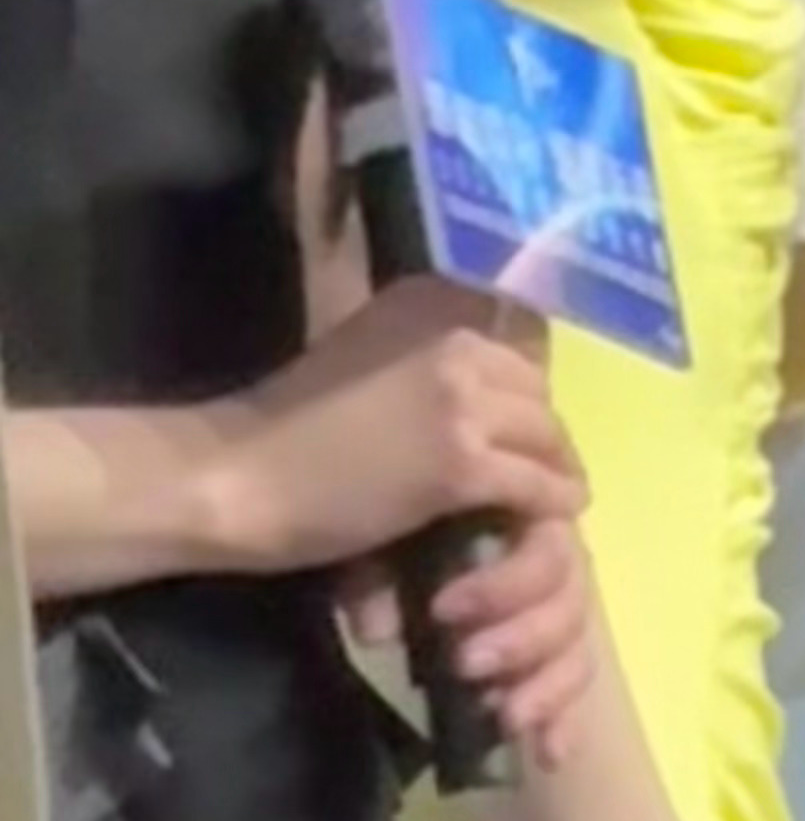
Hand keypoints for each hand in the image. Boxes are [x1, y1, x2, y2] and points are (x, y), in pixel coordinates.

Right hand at [219, 282, 587, 575]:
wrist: (236, 475)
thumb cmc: (284, 424)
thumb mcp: (364, 355)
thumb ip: (420, 355)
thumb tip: (480, 378)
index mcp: (430, 304)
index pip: (515, 341)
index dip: (520, 390)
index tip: (516, 423)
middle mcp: (456, 339)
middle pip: (537, 388)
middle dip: (539, 429)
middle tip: (532, 464)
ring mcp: (463, 401)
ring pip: (547, 433)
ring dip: (551, 465)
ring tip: (545, 492)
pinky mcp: (462, 464)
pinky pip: (537, 483)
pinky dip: (552, 501)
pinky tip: (552, 515)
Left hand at [336, 516, 601, 770]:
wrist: (309, 515)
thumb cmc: (349, 519)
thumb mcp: (360, 534)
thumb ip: (379, 572)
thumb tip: (385, 633)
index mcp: (504, 508)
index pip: (545, 540)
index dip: (507, 584)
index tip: (444, 614)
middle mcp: (534, 552)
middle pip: (570, 596)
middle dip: (524, 637)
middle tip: (465, 665)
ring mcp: (537, 606)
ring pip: (575, 642)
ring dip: (546, 683)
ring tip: (506, 717)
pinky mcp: (530, 656)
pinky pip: (565, 681)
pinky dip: (561, 718)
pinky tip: (549, 754)